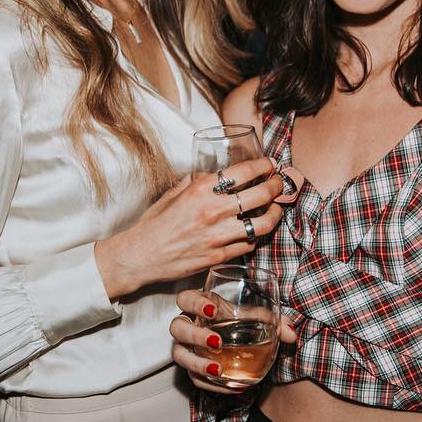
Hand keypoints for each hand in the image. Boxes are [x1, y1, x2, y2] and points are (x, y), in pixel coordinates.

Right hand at [95, 157, 285, 299]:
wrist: (142, 255)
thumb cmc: (155, 223)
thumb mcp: (174, 192)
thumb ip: (196, 181)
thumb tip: (212, 171)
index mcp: (202, 190)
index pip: (244, 171)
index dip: (263, 166)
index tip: (269, 165)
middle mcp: (213, 211)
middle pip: (261, 194)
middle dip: (277, 186)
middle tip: (280, 183)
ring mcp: (219, 236)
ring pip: (263, 223)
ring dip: (275, 213)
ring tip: (277, 208)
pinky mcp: (220, 257)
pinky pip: (249, 245)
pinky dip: (257, 236)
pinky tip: (256, 231)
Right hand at [170, 288, 297, 393]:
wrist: (243, 345)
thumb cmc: (245, 323)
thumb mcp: (259, 319)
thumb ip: (276, 323)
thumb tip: (291, 334)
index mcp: (203, 306)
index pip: (186, 299)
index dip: (194, 303)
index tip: (212, 311)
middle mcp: (190, 326)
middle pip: (177, 327)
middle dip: (194, 334)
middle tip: (216, 342)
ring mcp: (188, 349)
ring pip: (179, 355)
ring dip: (196, 363)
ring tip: (217, 369)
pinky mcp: (193, 370)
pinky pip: (194, 378)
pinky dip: (210, 384)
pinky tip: (230, 386)